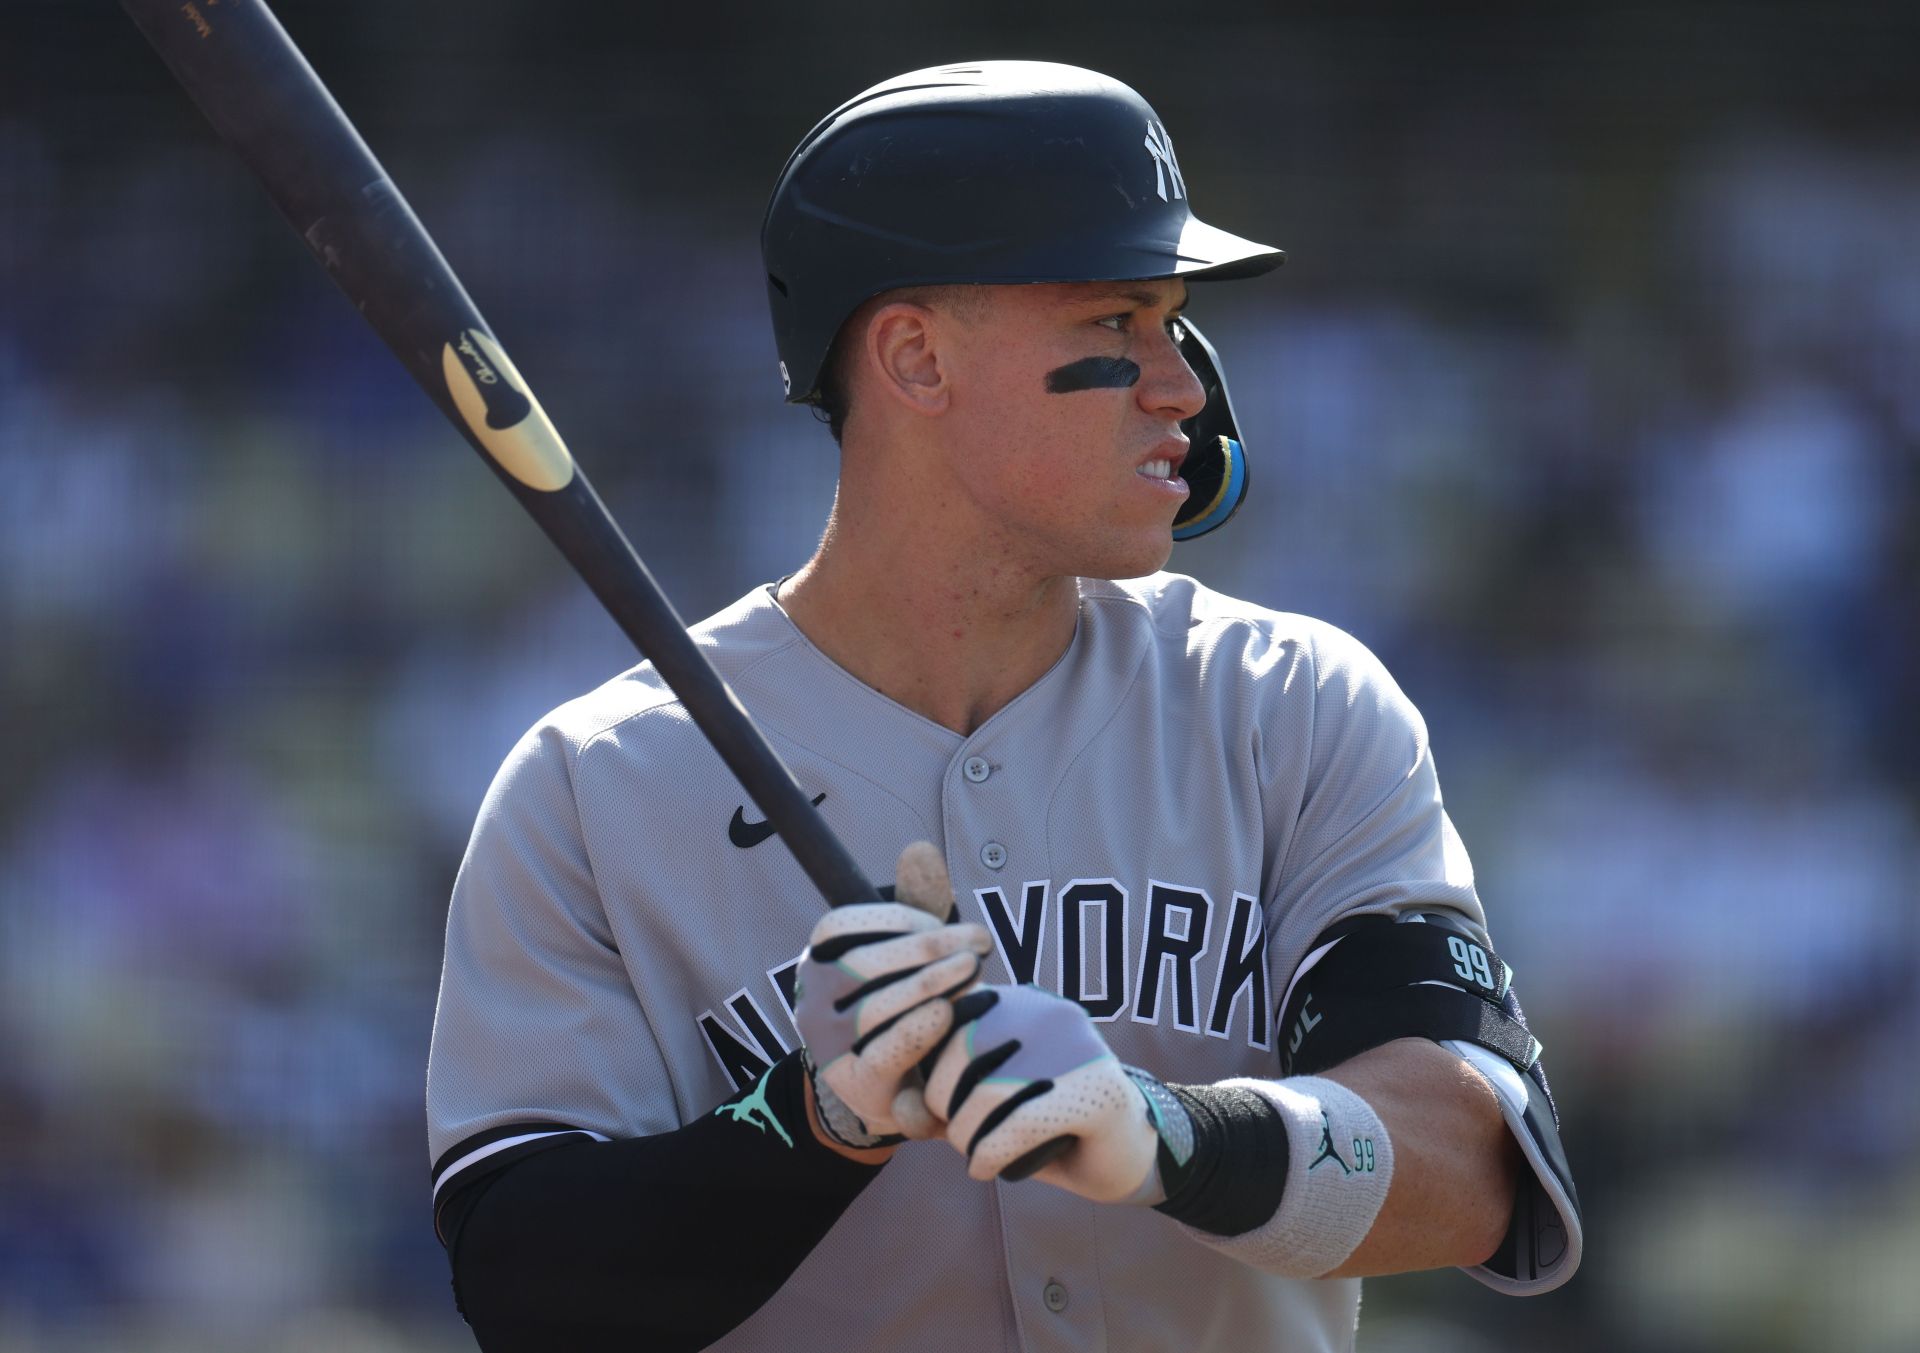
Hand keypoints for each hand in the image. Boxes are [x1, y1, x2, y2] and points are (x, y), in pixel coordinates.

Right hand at [794, 842, 989, 1145]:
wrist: (898, 1087)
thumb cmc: (908, 1004)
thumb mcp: (912, 953)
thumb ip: (918, 905)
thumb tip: (920, 850)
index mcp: (819, 960)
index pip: (839, 926)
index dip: (892, 918)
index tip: (941, 921)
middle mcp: (812, 1000)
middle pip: (861, 965)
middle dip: (926, 948)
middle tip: (979, 942)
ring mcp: (829, 1046)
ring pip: (872, 1008)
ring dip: (929, 984)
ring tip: (972, 970)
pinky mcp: (856, 1085)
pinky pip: (883, 1053)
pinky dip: (916, 1030)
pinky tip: (947, 1012)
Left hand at [923, 984, 1168, 1204]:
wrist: (1127, 1156)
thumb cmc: (1050, 1129)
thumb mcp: (985, 1112)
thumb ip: (941, 1106)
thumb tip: (898, 1108)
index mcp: (1020, 1000)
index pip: (947, 1020)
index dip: (929, 1070)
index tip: (935, 1106)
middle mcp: (1048, 1011)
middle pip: (960, 1055)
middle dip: (944, 1108)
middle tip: (960, 1139)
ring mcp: (1077, 1048)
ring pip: (985, 1095)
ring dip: (966, 1139)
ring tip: (976, 1155)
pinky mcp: (1096, 1091)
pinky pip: (1017, 1125)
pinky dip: (989, 1155)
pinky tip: (985, 1170)